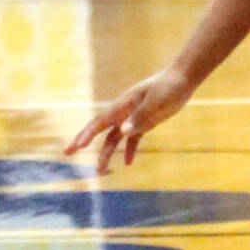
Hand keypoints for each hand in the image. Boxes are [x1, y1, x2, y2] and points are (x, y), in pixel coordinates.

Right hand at [64, 66, 195, 174]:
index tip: (78, 146)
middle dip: (83, 140)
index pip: (100, 121)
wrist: (183, 79)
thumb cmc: (169, 88)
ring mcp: (133, 117)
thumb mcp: (156, 103)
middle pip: (99, 129)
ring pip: (114, 138)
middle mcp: (124, 111)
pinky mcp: (145, 122)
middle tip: (67, 152)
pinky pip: (132, 139)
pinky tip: (128, 163)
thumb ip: (140, 117)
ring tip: (100, 171)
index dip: (87, 134)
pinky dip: (129, 150)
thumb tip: (123, 131)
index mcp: (123, 104)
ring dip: (107, 153)